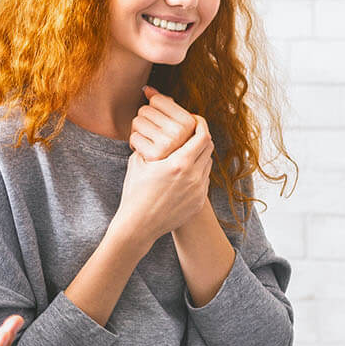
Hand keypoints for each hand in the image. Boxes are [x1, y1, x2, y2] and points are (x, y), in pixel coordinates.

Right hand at [109, 88, 213, 254]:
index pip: (202, 136)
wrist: (139, 225)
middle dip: (201, 137)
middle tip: (191, 133)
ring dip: (200, 155)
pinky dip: (198, 172)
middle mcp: (194, 176)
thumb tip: (157, 129)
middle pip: (209, 147)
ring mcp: (199, 190)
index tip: (194, 119)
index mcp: (179, 163)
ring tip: (186, 152)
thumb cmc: (135, 192)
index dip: (201, 124)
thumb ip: (152, 143)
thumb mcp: (138, 162)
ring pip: (208, 164)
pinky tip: (184, 172)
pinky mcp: (199, 202)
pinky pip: (204, 180)